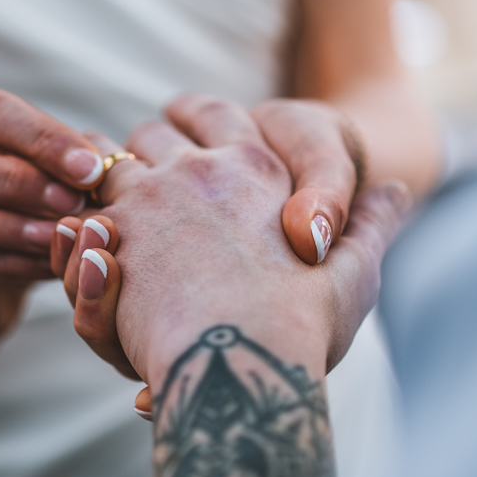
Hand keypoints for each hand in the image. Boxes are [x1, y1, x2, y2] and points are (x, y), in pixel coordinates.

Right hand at [0, 88, 105, 353]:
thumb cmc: (29, 210)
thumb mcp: (52, 180)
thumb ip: (69, 169)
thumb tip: (109, 167)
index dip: (41, 138)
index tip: (93, 169)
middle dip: (13, 180)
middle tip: (73, 204)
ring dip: (2, 225)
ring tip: (56, 238)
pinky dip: (1, 264)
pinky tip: (44, 267)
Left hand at [53, 100, 408, 395]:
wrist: (244, 364)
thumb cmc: (303, 325)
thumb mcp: (354, 271)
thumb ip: (370, 223)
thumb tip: (396, 190)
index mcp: (257, 165)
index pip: (210, 113)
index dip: (192, 122)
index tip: (184, 143)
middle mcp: (197, 168)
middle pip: (151, 134)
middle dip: (143, 152)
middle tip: (141, 183)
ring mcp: (147, 198)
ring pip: (106, 166)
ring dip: (103, 183)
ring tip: (108, 219)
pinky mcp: (110, 237)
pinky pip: (80, 218)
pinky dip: (80, 233)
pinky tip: (91, 254)